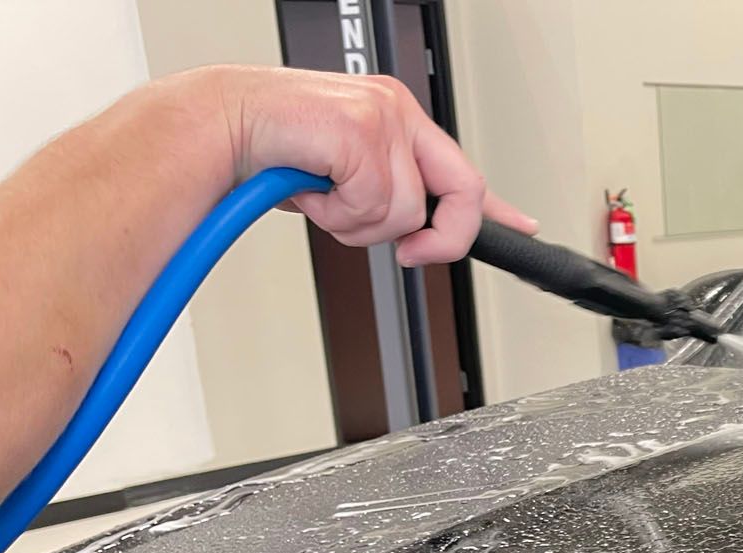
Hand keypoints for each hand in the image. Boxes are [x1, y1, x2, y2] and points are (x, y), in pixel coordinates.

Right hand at [187, 64, 537, 265]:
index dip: (496, 208)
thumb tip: (412, 235)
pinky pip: (376, 206)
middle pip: (462, 192)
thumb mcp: (341, 182)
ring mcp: (382, 117)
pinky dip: (340, 215)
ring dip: (360, 224)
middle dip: (438, 238)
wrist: (219, 127)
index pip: (460, 170)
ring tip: (324, 197)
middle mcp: (396, 110)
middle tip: (409, 251)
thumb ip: (383, 200)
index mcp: (395, 117)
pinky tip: (314, 189)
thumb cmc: (271, 150)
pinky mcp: (362, 131)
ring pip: (408, 212)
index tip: (522, 227)